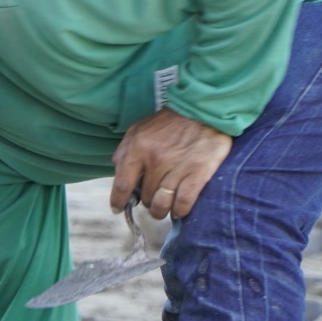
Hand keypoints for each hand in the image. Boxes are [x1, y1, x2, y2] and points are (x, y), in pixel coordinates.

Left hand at [110, 108, 233, 220]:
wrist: (203, 110)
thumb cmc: (169, 122)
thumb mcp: (139, 130)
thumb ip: (125, 151)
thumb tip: (118, 175)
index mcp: (139, 148)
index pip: (122, 184)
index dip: (118, 201)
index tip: (118, 209)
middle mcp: (156, 160)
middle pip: (144, 197)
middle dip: (146, 201)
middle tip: (152, 196)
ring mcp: (178, 167)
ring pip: (162, 205)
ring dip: (161, 210)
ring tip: (164, 206)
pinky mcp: (198, 173)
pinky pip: (183, 203)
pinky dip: (179, 211)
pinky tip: (178, 208)